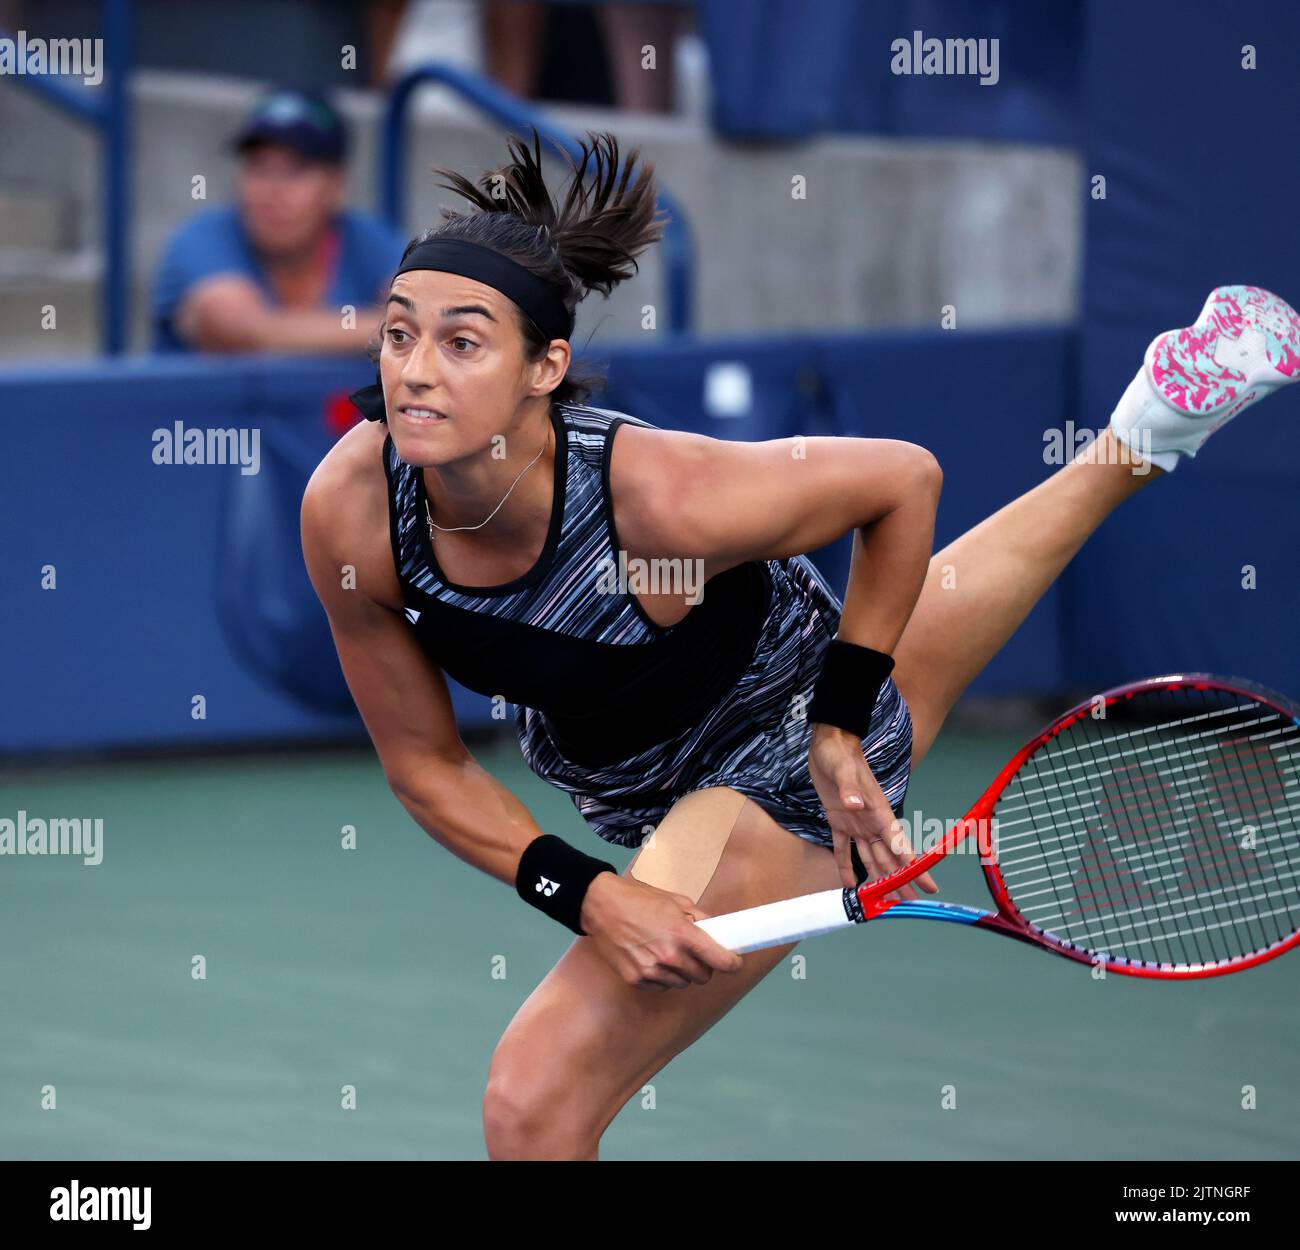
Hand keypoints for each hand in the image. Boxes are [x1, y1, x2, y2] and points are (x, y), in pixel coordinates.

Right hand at [579, 872, 744, 990]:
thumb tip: (719, 932)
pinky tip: (652, 958)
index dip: (732, 963)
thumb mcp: (676, 901)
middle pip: (703, 977)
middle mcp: (668, 956)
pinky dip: (662, 976)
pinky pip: (662, 986)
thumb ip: (700, 919)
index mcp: (682, 934)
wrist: (601, 906)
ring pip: (683, 983)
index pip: (720, 961)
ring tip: (668, 951)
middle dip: (704, 966)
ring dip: (682, 972)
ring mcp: (651, 971)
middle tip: (694, 952)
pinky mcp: (637, 980)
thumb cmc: (639, 899)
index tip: (735, 962)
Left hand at [808, 723, 937, 900]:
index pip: (900, 844)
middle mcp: (871, 822)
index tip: (927, 884)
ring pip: (870, 857)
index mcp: (879, 811)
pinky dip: (845, 866)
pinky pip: (843, 849)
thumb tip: (855, 805)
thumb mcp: (843, 770)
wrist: (830, 744)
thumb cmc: (841, 754)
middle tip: (908, 903)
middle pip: (889, 857)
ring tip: (885, 900)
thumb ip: (849, 788)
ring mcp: (856, 823)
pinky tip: (849, 884)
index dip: (913, 866)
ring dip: (878, 877)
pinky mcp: (838, 821)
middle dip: (899, 880)